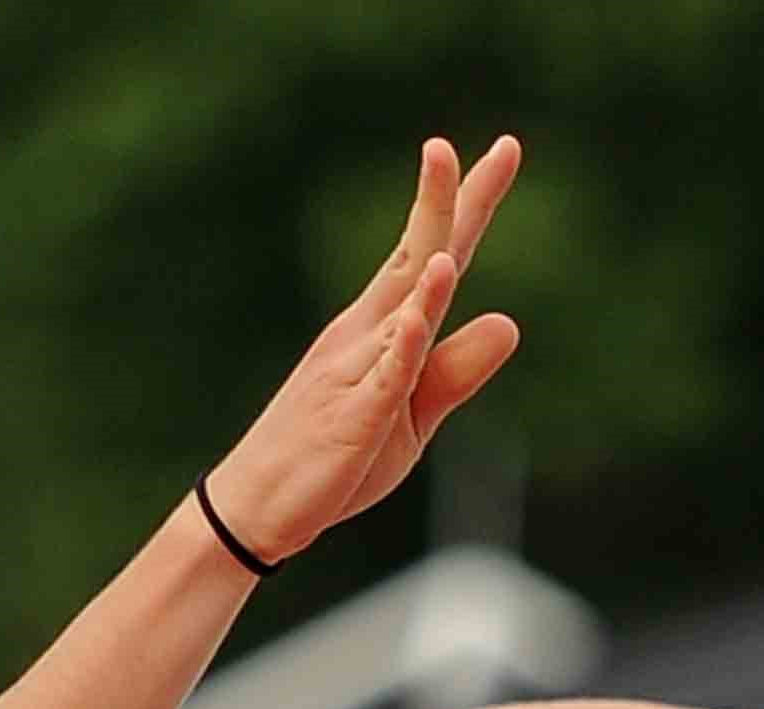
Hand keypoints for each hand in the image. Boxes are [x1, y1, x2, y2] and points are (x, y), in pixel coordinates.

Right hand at [203, 135, 524, 566]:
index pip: (433, 254)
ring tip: (450, 186)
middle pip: (419, 256)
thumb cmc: (331, 460)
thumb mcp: (410, 418)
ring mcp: (356, 370)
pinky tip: (424, 304)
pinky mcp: (352, 415)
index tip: (503, 147)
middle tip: (488, 145)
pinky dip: (406, 336)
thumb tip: (508, 321)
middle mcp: (366, 333)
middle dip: (448, 199)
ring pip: (403, 305)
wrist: (255, 508)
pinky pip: (386, 371)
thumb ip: (455, 371)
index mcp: (381, 329)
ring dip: (430, 250)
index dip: (470, 203)